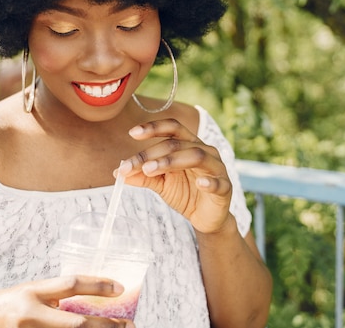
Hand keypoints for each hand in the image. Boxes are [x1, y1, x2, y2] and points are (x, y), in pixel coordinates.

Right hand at [0, 275, 134, 327]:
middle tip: (128, 326)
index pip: (71, 284)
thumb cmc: (2, 305)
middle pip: (77, 323)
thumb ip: (54, 297)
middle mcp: (30, 315)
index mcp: (32, 292)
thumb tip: (86, 304)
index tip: (120, 288)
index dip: (97, 285)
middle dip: (107, 326)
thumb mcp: (29, 292)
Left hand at [117, 119, 232, 233]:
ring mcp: (216, 168)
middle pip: (177, 143)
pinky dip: (209, 182)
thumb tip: (118, 172)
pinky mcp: (225, 188)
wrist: (205, 218)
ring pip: (196, 156)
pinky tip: (200, 184)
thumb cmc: (185, 193)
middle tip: (131, 166)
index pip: (172, 128)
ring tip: (150, 170)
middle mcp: (204, 150)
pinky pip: (218, 182)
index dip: (153, 127)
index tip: (132, 133)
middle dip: (151, 154)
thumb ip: (142, 176)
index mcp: (189, 144)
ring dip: (171, 161)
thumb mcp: (160, 184)